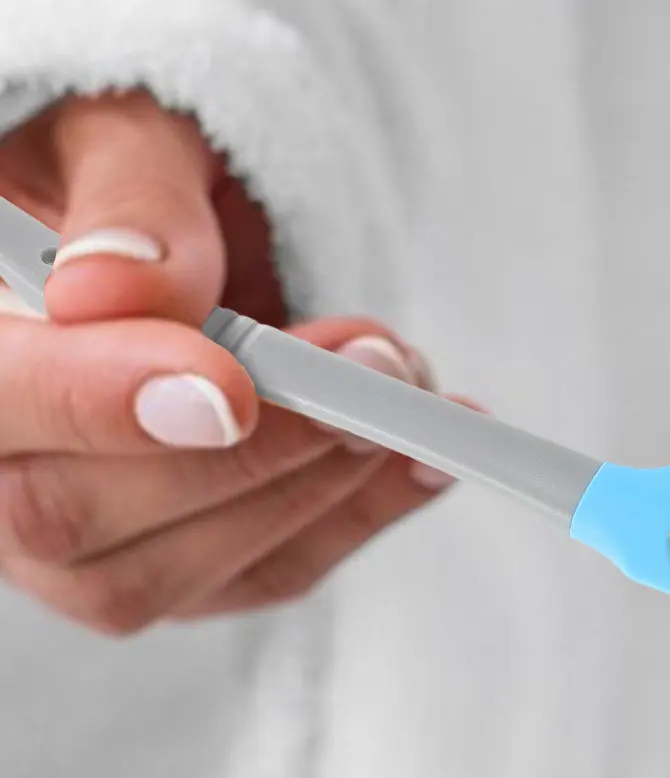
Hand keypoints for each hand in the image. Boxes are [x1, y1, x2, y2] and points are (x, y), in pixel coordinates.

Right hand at [0, 90, 464, 631]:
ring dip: (318, 484)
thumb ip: (129, 200)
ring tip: (405, 389)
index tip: (230, 387)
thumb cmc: (123, 191)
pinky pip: (267, 576)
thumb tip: (131, 287)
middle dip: (254, 447)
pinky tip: (424, 458)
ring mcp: (74, 550)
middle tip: (372, 369)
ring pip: (177, 573)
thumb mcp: (121, 137)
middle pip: (77, 517)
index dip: (101, 404)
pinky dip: (362, 514)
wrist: (167, 253)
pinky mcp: (177, 578)